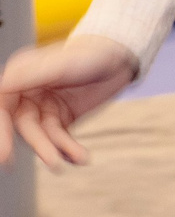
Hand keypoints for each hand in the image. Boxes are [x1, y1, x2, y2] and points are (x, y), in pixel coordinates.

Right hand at [0, 35, 139, 169]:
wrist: (120, 58)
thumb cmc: (90, 54)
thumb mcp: (63, 63)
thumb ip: (33, 75)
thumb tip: (3, 85)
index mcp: (19, 77)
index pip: (2, 109)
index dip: (2, 132)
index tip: (5, 154)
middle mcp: (26, 95)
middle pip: (24, 127)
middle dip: (40, 145)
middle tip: (53, 162)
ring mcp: (43, 109)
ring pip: (43, 136)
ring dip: (58, 149)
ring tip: (78, 157)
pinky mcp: (61, 119)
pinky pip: (59, 139)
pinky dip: (69, 149)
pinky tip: (80, 157)